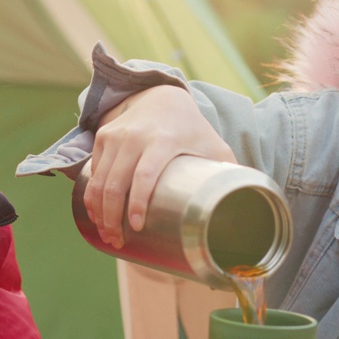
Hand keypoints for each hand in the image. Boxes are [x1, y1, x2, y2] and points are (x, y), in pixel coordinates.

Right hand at [85, 85, 236, 247]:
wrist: (163, 96)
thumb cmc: (192, 129)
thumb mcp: (213, 145)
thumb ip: (228, 171)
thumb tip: (247, 206)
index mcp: (164, 141)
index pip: (145, 174)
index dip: (138, 202)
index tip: (136, 227)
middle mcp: (136, 137)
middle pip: (116, 183)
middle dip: (112, 217)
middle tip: (118, 242)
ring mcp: (116, 136)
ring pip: (100, 180)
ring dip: (98, 212)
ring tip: (107, 236)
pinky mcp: (103, 137)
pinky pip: (93, 172)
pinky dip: (91, 197)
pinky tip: (96, 216)